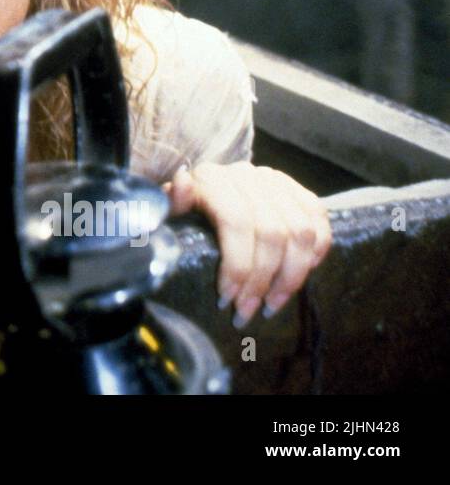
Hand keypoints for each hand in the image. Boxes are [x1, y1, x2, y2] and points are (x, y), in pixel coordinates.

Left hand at [165, 161, 331, 327]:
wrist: (206, 189)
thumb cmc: (184, 211)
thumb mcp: (168, 210)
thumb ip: (171, 202)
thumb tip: (182, 182)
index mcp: (213, 179)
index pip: (237, 224)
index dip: (237, 266)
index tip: (227, 299)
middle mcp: (249, 176)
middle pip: (272, 234)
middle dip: (262, 282)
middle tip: (248, 311)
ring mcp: (278, 182)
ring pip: (301, 233)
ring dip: (291, 277)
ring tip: (272, 304)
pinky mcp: (299, 190)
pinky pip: (320, 223)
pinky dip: (316, 254)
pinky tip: (298, 277)